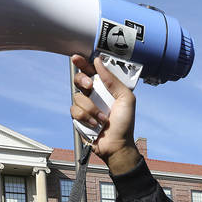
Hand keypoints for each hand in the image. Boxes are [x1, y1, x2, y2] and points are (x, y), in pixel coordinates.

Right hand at [70, 54, 140, 173]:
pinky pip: (74, 111)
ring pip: (77, 96)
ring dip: (91, 108)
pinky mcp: (78, 118)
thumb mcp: (126, 98)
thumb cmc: (125, 123)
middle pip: (78, 79)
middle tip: (89, 86)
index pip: (92, 71)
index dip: (83, 62)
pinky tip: (95, 124)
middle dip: (82, 80)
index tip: (77, 57)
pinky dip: (86, 118)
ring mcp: (85, 106)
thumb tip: (99, 62)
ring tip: (102, 118)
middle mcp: (94, 95)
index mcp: (105, 88)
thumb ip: (113, 80)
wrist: (117, 144)